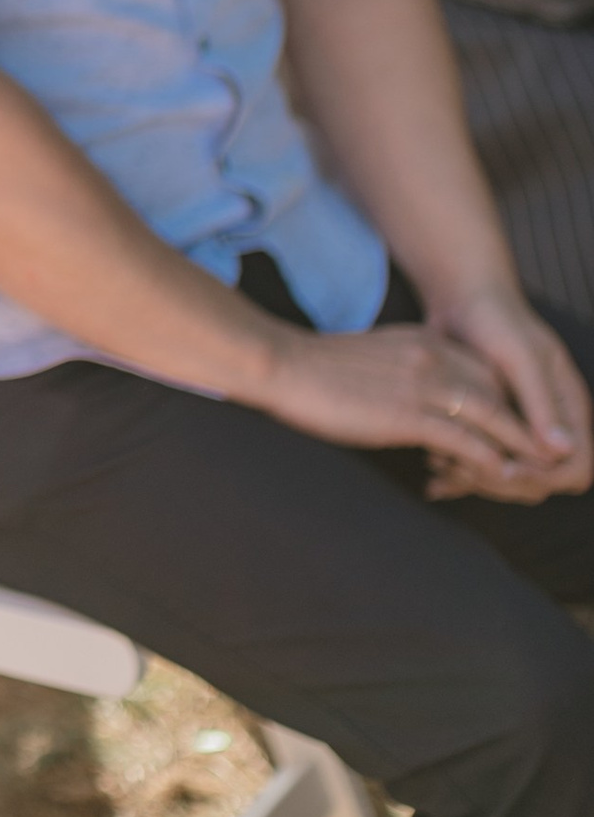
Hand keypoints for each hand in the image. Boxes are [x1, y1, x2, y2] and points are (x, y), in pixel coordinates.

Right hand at [254, 311, 582, 500]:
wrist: (280, 364)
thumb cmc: (315, 369)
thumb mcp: (374, 357)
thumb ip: (405, 371)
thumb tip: (418, 401)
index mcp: (425, 341)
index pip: (487, 371)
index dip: (508, 403)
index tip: (517, 432)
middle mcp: (434, 356)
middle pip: (500, 392)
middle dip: (523, 426)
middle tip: (538, 457)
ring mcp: (424, 384)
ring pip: (492, 417)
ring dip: (517, 447)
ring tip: (534, 473)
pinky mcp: (409, 413)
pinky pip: (465, 439)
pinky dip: (488, 459)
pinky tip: (500, 475)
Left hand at [426, 281, 592, 496]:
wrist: (463, 298)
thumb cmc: (497, 318)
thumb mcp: (520, 357)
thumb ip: (541, 403)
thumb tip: (562, 450)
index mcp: (567, 408)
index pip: (575, 468)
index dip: (545, 477)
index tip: (506, 469)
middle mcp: (546, 423)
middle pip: (540, 481)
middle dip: (502, 483)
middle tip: (460, 467)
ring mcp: (517, 427)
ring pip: (507, 479)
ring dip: (475, 480)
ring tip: (439, 465)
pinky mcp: (488, 427)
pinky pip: (481, 464)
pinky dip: (459, 476)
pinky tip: (432, 479)